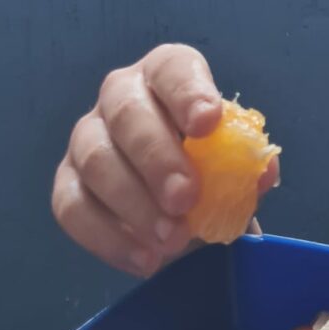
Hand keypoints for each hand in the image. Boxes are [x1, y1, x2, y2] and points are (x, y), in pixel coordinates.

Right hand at [51, 44, 278, 275]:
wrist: (179, 208)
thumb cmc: (208, 168)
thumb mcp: (233, 163)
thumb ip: (245, 165)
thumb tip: (262, 172)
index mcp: (166, 75)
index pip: (172, 69)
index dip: (188, 93)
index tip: (208, 123)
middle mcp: (119, 95)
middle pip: (127, 113)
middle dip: (157, 157)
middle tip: (185, 198)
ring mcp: (87, 137)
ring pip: (95, 160)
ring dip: (134, 204)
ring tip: (171, 239)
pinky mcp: (67, 182)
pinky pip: (72, 207)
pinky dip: (108, 238)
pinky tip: (145, 260)